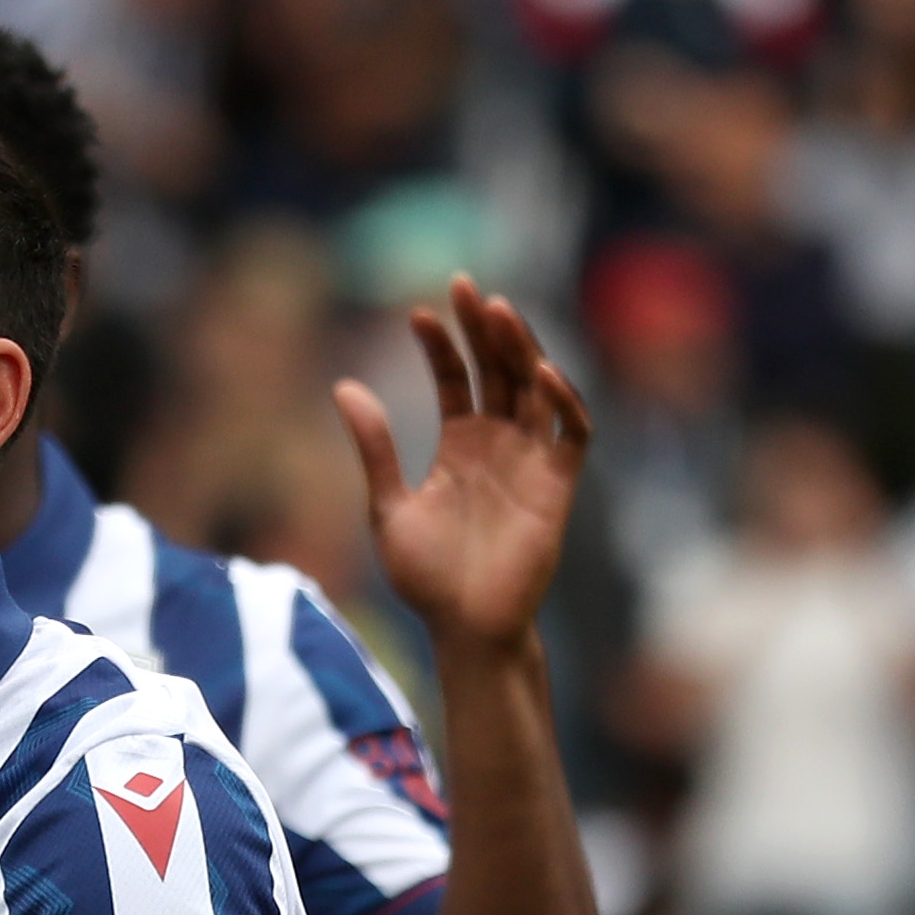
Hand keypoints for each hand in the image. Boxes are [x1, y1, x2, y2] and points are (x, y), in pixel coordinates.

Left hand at [334, 277, 594, 659]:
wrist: (464, 630)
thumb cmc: (427, 579)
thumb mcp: (388, 507)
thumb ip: (374, 448)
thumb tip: (343, 385)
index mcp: (460, 446)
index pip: (455, 379)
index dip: (441, 346)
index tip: (418, 313)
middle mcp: (499, 445)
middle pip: (497, 370)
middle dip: (483, 328)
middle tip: (464, 284)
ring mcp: (530, 462)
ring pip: (535, 389)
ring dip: (521, 348)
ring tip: (497, 310)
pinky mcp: (558, 487)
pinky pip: (571, 434)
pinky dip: (563, 403)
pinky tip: (541, 373)